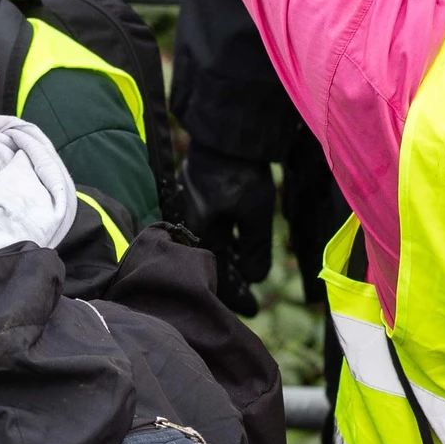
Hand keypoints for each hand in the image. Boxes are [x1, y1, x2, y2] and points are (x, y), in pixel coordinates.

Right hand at [183, 145, 277, 314]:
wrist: (228, 134)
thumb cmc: (241, 174)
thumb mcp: (255, 213)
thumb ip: (255, 248)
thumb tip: (255, 278)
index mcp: (199, 232)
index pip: (215, 274)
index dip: (236, 294)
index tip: (253, 309)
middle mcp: (188, 224)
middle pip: (210, 263)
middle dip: (232, 281)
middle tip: (251, 299)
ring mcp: (190, 210)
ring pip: (210, 246)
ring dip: (229, 262)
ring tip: (247, 275)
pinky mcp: (195, 198)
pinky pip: (209, 230)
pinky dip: (224, 242)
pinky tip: (238, 249)